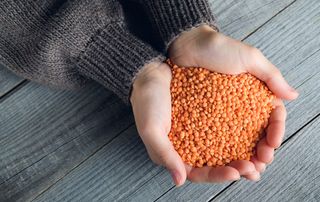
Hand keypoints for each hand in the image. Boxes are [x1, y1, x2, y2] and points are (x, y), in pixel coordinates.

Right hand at [131, 61, 256, 185]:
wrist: (151, 70)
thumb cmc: (146, 100)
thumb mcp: (151, 128)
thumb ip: (165, 154)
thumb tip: (180, 180)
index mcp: (175, 153)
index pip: (200, 172)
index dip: (219, 175)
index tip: (236, 172)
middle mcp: (191, 144)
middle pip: (217, 163)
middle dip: (238, 167)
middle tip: (256, 167)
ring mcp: (201, 129)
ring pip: (226, 146)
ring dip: (244, 151)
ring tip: (262, 152)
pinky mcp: (209, 114)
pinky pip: (228, 125)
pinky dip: (242, 129)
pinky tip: (255, 129)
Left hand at [168, 25, 298, 179]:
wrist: (184, 45)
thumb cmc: (217, 48)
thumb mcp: (248, 57)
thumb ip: (271, 76)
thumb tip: (293, 95)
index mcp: (254, 97)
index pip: (271, 119)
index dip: (274, 133)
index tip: (272, 144)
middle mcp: (239, 110)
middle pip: (254, 136)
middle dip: (260, 153)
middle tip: (259, 163)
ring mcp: (220, 116)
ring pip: (235, 143)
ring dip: (242, 159)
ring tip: (244, 170)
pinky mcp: (201, 120)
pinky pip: (211, 140)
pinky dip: (219, 154)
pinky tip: (222, 164)